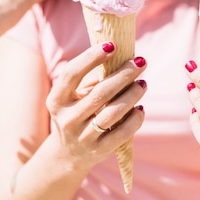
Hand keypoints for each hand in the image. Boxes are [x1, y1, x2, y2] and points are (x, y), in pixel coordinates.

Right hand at [46, 44, 147, 166]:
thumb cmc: (76, 113)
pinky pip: (122, 133)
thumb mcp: (73, 97)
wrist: (67, 154)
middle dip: (123, 74)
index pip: (71, 74)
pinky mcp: (99, 151)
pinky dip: (135, 119)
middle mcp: (67, 119)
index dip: (91, 57)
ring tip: (143, 83)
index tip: (111, 45)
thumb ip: (91, 79)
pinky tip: (141, 108)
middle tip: (141, 61)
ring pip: (113, 113)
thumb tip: (121, 58)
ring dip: (132, 95)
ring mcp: (82, 137)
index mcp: (57, 100)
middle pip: (100, 93)